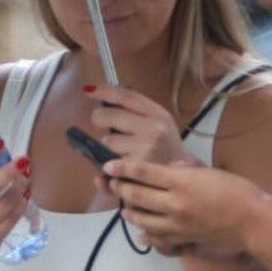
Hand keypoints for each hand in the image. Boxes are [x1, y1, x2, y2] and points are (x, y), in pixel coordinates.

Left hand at [84, 84, 198, 165]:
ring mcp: (145, 148)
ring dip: (108, 147)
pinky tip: (116, 170)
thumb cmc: (167, 152)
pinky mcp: (135, 168)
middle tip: (101, 125)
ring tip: (122, 154)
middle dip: (99, 119)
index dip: (105, 91)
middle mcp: (154, 129)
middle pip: (110, 115)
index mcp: (159, 115)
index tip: (88, 90)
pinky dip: (106, 167)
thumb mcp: (160, 126)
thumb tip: (100, 98)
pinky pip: (107, 163)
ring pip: (107, 140)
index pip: (127, 96)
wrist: (184, 180)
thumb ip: (135, 113)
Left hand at [100, 158, 259, 259]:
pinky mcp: (183, 239)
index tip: (109, 165)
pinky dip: (147, 234)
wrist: (253, 221)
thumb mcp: (208, 171)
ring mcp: (177, 224)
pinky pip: (158, 237)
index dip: (122, 168)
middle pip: (136, 195)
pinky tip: (142, 231)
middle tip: (112, 184)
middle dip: (120, 188)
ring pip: (142, 218)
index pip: (142, 172)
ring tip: (124, 207)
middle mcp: (174, 202)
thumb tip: (168, 169)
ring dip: (129, 211)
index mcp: (180, 181)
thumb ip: (185, 169)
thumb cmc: (236, 191)